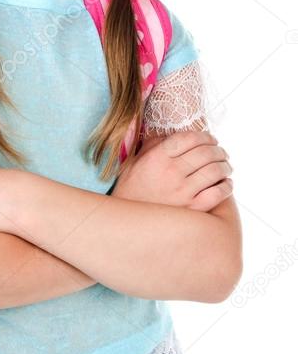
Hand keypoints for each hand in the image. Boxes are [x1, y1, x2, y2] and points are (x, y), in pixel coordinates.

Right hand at [112, 129, 232, 211]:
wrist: (128, 222)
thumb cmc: (132, 189)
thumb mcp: (135, 161)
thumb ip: (153, 144)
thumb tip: (170, 132)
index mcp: (157, 157)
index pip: (189, 138)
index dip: (205, 136)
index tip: (211, 139)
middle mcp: (171, 172)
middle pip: (206, 153)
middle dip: (218, 150)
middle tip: (222, 152)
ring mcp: (182, 192)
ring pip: (215, 171)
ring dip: (225, 166)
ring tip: (226, 166)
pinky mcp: (192, 209)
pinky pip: (218, 193)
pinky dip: (226, 186)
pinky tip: (226, 183)